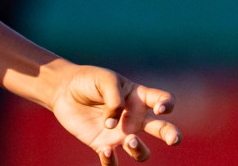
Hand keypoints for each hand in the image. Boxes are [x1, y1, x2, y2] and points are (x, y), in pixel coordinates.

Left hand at [48, 64, 180, 163]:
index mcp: (138, 97)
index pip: (162, 100)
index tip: (159, 108)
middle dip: (171, 135)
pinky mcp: (103, 145)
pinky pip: (113, 162)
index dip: (167, 105)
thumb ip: (114, 99)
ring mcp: (120, 134)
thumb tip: (114, 126)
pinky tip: (105, 151)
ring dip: (138, 149)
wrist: (63, 90)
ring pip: (141, 151)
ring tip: (129, 139)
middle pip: (161, 129)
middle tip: (173, 140)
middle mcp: (133, 119)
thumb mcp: (103, 80)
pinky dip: (111, 161)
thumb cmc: (88, 81)